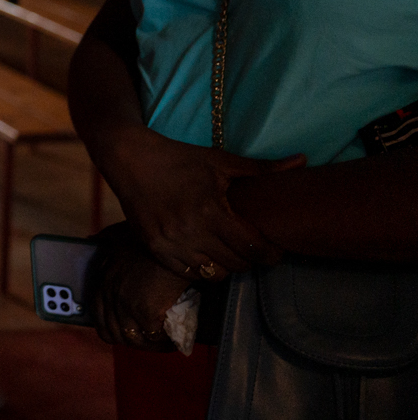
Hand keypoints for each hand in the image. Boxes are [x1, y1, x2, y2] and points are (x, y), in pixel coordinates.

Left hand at [90, 222, 191, 349]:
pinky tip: (174, 340)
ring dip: (148, 345)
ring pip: (132, 339)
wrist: (171, 237)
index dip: (111, 329)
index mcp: (102, 281)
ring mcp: (125, 304)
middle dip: (131, 340)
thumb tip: (89, 240)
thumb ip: (103, 240)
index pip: (97, 317)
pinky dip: (163, 343)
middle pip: (112, 333)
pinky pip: (152, 339)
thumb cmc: (149, 236)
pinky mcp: (144, 311)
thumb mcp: (117, 234)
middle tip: (148, 340)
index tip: (126, 333)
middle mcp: (110, 295)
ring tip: (163, 342)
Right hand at [100, 125, 298, 276]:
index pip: (252, 248)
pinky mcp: (154, 248)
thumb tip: (302, 161)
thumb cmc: (179, 158)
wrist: (129, 158)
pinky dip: (202, 268)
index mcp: (210, 210)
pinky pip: (188, 273)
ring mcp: (169, 242)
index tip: (274, 250)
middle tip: (253, 250)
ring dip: (226, 266)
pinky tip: (206, 253)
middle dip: (250, 259)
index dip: (270, 254)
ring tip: (229, 253)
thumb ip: (262, 168)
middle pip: (236, 264)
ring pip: (213, 274)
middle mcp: (189, 231)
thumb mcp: (220, 161)